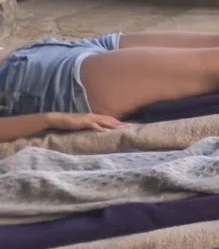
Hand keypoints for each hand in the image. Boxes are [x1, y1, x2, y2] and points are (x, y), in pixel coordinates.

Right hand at [0, 111, 121, 142]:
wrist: (57, 120)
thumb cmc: (69, 123)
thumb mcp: (82, 126)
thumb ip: (90, 127)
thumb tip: (97, 132)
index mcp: (93, 118)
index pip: (109, 120)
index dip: (118, 123)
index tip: (128, 126)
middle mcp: (93, 116)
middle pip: (110, 120)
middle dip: (120, 123)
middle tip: (131, 127)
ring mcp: (88, 118)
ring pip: (104, 121)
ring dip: (114, 125)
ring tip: (123, 128)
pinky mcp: (83, 122)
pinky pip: (94, 125)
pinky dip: (101, 128)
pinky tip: (107, 131)